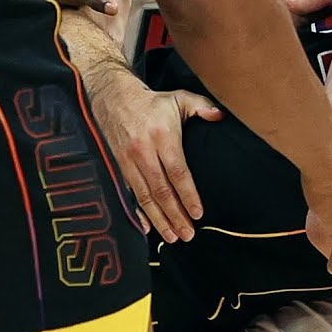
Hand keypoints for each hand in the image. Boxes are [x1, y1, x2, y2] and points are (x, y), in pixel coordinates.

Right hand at [90, 75, 223, 242]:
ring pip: (144, 196)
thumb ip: (202, 106)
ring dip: (158, 219)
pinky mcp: (117, 166)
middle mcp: (143, 151)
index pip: (178, 172)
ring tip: (172, 237)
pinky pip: (128, 193)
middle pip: (161, 190)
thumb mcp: (178, 98)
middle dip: (175, 215)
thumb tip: (220, 116)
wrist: (111, 95)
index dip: (188, 195)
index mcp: (162, 137)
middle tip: (188, 235)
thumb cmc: (152, 101)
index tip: (198, 213)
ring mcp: (127, 161)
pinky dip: (137, 212)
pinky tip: (145, 227)